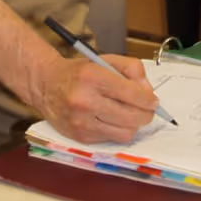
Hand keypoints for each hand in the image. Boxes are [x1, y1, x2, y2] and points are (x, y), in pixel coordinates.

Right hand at [35, 53, 157, 143]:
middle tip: (147, 109)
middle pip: (132, 117)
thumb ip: (131, 69)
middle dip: (145, 114)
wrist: (46, 85)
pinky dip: (118, 131)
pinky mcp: (80, 137)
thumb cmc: (79, 72)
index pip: (131, 93)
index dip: (148, 100)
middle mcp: (86, 101)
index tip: (153, 101)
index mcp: (93, 77)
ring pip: (125, 132)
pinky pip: (112, 140)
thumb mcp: (104, 60)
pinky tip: (113, 119)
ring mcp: (82, 122)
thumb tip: (148, 92)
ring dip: (133, 125)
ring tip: (130, 115)